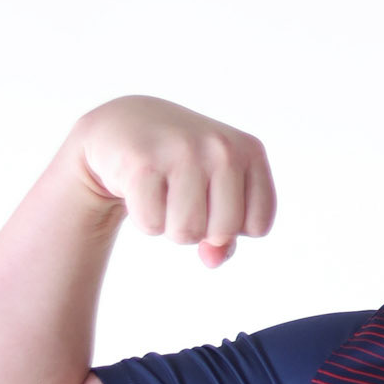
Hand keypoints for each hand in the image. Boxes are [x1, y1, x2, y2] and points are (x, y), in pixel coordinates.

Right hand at [71, 95, 276, 267]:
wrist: (124, 124)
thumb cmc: (181, 167)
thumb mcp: (217, 194)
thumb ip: (227, 237)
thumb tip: (212, 259)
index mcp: (250, 151)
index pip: (259, 226)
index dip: (233, 227)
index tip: (213, 199)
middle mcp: (222, 147)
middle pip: (223, 232)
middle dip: (200, 230)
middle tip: (183, 196)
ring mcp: (183, 150)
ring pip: (187, 233)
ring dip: (170, 226)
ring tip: (163, 192)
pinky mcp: (143, 161)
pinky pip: (152, 224)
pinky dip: (144, 219)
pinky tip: (141, 188)